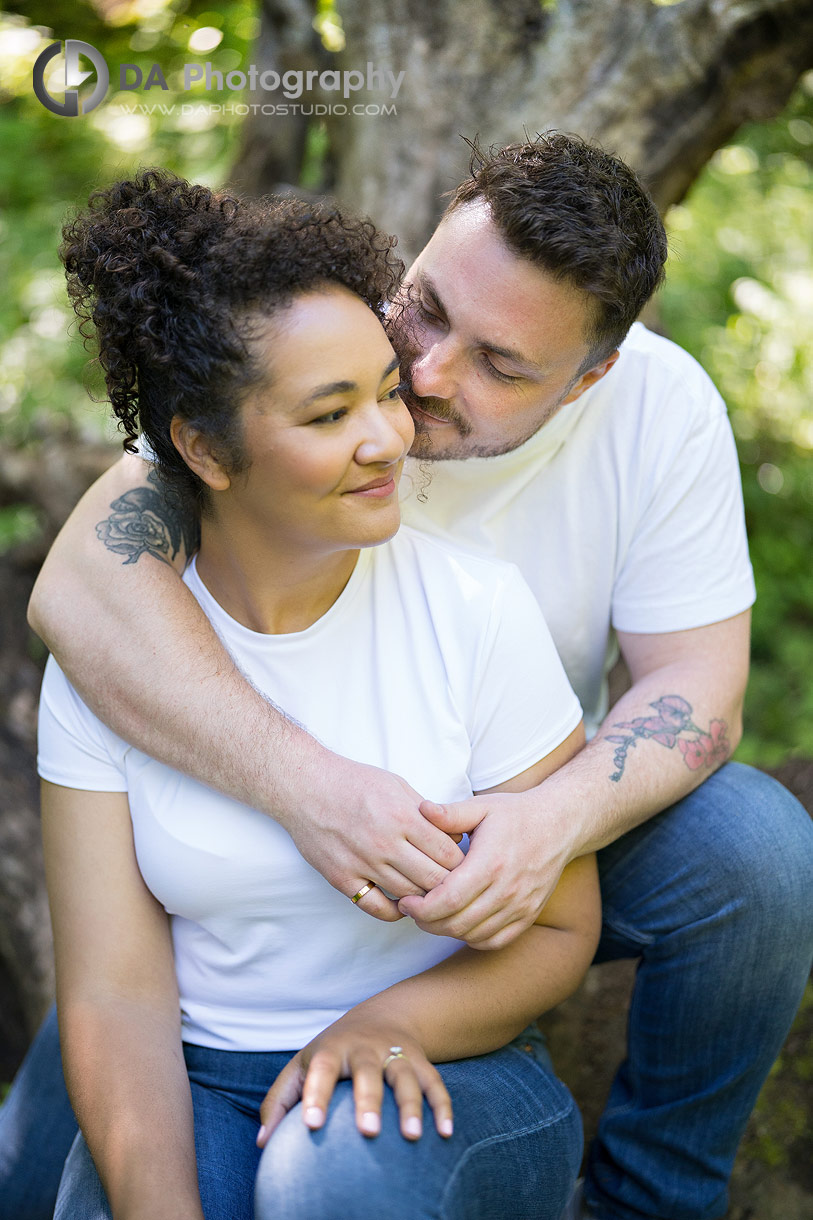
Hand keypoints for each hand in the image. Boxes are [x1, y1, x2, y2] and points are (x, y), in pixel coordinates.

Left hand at [256, 1017, 452, 1145]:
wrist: (381, 1017)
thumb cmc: (331, 1054)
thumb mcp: (302, 1067)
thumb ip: (280, 1102)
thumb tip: (263, 1143)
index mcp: (331, 1050)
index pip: (321, 1069)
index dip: (315, 1095)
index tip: (311, 1124)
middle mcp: (365, 1049)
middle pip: (367, 1071)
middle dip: (368, 1099)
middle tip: (367, 1131)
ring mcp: (395, 1054)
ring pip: (405, 1076)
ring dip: (411, 1105)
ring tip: (411, 1136)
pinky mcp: (420, 1062)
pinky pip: (435, 1083)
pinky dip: (443, 1106)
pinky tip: (446, 1134)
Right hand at [283, 755, 465, 922]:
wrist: (305, 786)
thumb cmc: (354, 782)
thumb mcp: (397, 785)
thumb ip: (426, 812)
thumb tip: (455, 837)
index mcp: (403, 816)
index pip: (448, 853)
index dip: (462, 862)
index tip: (465, 864)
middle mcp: (385, 843)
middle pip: (434, 879)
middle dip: (450, 884)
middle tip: (455, 885)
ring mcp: (362, 863)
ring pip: (409, 896)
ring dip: (425, 898)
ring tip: (432, 894)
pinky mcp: (342, 878)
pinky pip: (377, 908)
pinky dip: (396, 911)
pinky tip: (402, 903)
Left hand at [398, 792, 575, 947]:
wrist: (560, 825)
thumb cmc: (516, 814)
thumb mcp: (482, 806)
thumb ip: (450, 813)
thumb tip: (421, 809)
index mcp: (490, 863)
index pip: (448, 900)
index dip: (421, 908)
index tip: (406, 901)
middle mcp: (507, 890)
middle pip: (457, 923)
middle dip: (428, 921)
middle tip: (412, 910)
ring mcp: (520, 906)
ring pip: (473, 934)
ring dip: (447, 930)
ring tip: (432, 915)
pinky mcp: (528, 915)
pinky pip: (494, 940)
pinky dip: (472, 937)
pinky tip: (460, 922)